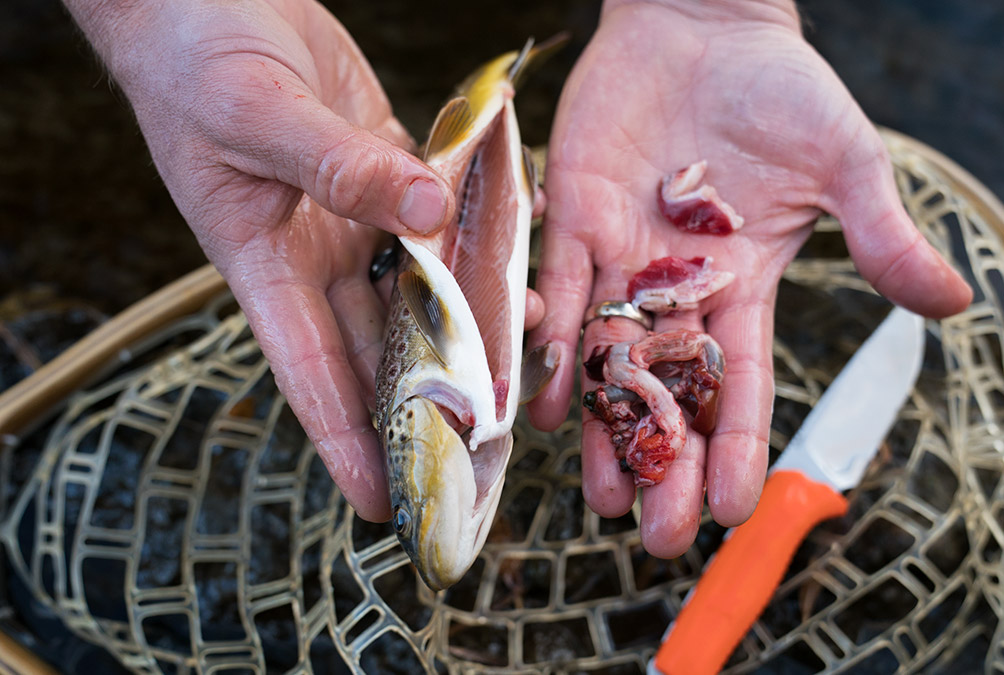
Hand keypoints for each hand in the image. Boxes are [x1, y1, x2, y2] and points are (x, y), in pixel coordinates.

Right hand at [65, 0, 472, 521]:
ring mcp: (355, 213)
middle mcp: (315, 251)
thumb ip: (339, 167)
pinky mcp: (388, 168)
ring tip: (528, 341)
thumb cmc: (194, 59)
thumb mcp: (256, 114)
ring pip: (422, 284)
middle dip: (428, 395)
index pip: (309, 370)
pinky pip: (442, 212)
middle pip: (379, 344)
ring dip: (470, 314)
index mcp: (263, 261)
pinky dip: (477, 228)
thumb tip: (425, 212)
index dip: (344, 438)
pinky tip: (522, 240)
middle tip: (486, 443)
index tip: (381, 498)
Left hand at [529, 0, 971, 556]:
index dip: (739, 445)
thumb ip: (882, 237)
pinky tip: (548, 401)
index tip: (734, 509)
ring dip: (605, 427)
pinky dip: (553, 342)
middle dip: (666, 462)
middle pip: (671, 391)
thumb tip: (954, 303)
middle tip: (658, 534)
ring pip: (609, 359)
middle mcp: (678, 290)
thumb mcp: (846, 164)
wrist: (705, 24)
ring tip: (605, 495)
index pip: (744, 382)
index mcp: (743, 286)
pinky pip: (561, 290)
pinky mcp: (577, 216)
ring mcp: (624, 258)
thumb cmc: (782, 91)